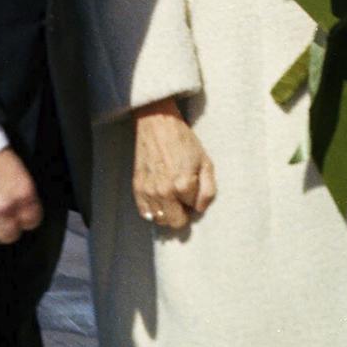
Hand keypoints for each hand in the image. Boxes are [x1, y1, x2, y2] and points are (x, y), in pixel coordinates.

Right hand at [0, 147, 42, 244]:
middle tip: (1, 216)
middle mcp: (3, 207)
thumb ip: (19, 190)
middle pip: (7, 235)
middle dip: (5, 228)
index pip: (31, 221)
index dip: (26, 218)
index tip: (22, 215)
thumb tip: (19, 203)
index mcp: (22, 194)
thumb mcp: (16, 166)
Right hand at [133, 103, 215, 231]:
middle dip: (183, 213)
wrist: (157, 124)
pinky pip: (145, 213)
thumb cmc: (183, 141)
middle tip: (183, 199)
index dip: (195, 201)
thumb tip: (200, 209)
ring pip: (160, 220)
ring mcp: (149, 191)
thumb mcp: (205, 162)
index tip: (194, 189)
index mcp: (184, 185)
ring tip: (171, 197)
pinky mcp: (137, 187)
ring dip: (168, 213)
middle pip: (176, 222)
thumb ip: (208, 190)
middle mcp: (164, 192)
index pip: (194, 210)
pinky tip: (159, 199)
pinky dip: (153, 211)